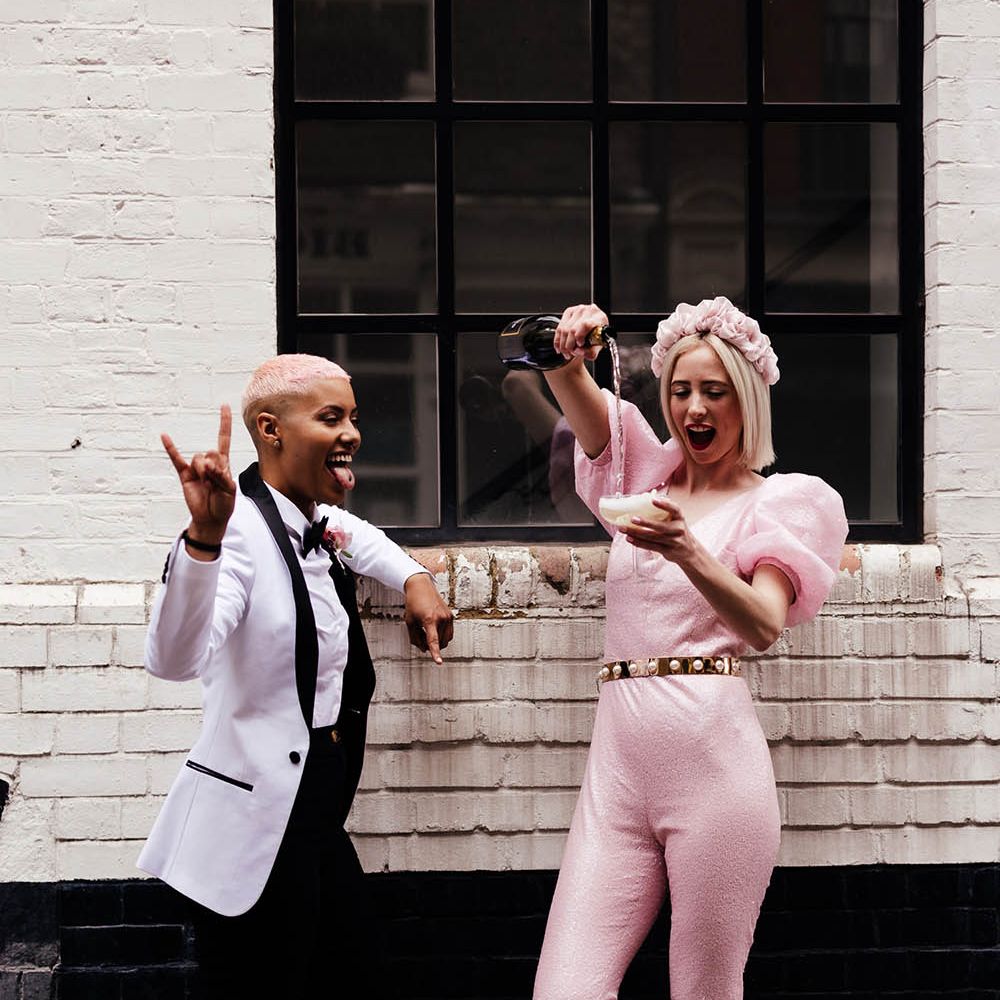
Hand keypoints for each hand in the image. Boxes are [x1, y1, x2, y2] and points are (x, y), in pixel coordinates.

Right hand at [161, 405, 235, 543]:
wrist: (211, 519)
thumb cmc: (224, 505)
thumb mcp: (230, 490)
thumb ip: (221, 475)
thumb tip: (207, 465)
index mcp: (223, 463)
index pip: (223, 438)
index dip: (224, 423)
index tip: (224, 405)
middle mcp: (209, 462)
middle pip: (211, 452)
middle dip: (215, 468)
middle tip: (216, 483)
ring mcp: (196, 468)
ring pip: (199, 459)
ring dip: (204, 472)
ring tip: (206, 485)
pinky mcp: (185, 475)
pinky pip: (176, 459)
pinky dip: (170, 448)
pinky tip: (164, 436)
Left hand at [403, 573, 453, 664]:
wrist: (421, 587)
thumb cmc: (413, 603)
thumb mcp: (409, 622)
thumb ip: (414, 638)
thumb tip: (423, 649)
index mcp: (429, 619)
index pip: (433, 640)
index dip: (435, 653)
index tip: (439, 662)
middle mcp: (441, 618)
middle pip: (439, 643)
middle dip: (430, 645)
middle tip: (420, 635)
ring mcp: (448, 617)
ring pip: (445, 640)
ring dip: (437, 641)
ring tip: (427, 631)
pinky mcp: (451, 616)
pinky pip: (449, 634)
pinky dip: (442, 636)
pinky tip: (434, 629)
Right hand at [554, 303, 609, 361]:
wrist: (595, 326)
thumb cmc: (598, 335)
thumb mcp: (599, 346)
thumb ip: (590, 352)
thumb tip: (577, 351)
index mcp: (598, 317)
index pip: (585, 325)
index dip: (579, 336)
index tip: (580, 345)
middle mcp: (587, 311)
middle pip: (572, 329)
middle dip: (569, 345)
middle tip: (571, 353)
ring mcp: (576, 310)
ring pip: (563, 329)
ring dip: (562, 345)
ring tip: (566, 352)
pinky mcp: (568, 312)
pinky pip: (559, 328)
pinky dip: (557, 341)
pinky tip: (560, 347)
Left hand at [620, 497, 699, 566]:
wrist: (689, 551)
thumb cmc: (677, 531)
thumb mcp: (675, 520)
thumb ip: (663, 512)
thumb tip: (644, 498)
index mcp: (680, 518)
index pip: (674, 509)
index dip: (665, 504)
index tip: (653, 500)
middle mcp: (678, 529)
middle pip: (660, 526)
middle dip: (645, 522)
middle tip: (632, 518)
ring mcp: (673, 541)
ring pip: (651, 537)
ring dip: (635, 533)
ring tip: (623, 529)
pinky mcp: (667, 550)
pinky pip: (650, 546)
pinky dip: (638, 542)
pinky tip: (629, 538)